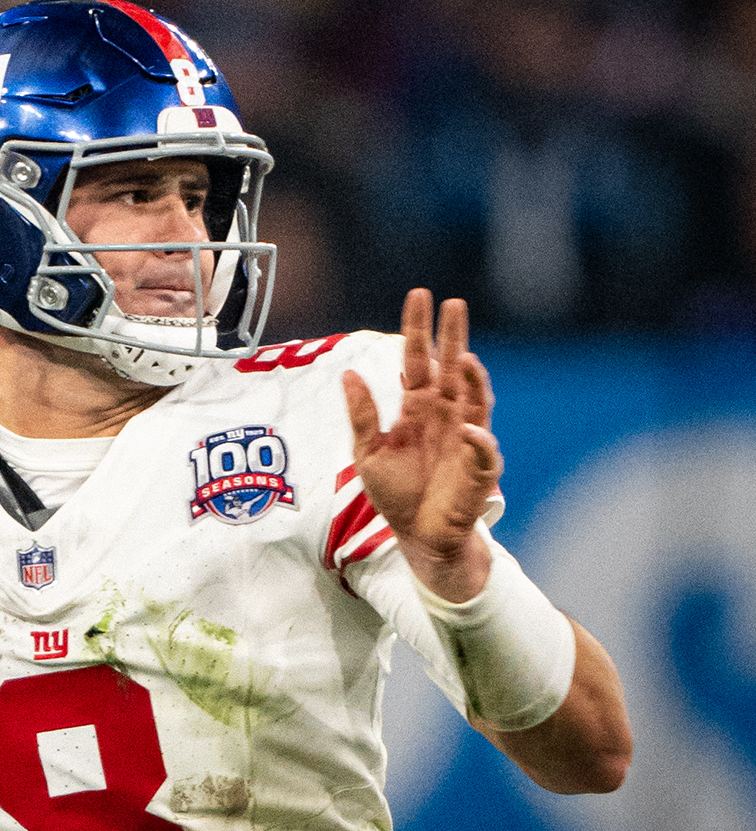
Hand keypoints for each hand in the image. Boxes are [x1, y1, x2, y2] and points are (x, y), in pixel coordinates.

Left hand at [342, 289, 500, 601]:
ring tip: (467, 358)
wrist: (418, 535)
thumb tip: (347, 373)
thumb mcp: (367, 452)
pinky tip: (468, 429)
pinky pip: (482, 450)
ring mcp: (466, 437)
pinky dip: (478, 439)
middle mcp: (446, 414)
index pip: (417, 360)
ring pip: (476, 399)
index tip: (419, 295)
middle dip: (453, 337)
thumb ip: (361, 415)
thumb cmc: (396, 493)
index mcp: (418, 408)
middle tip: (454, 303)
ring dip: (474, 379)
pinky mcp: (478, 468)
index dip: (418, 329)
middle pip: (452, 367)